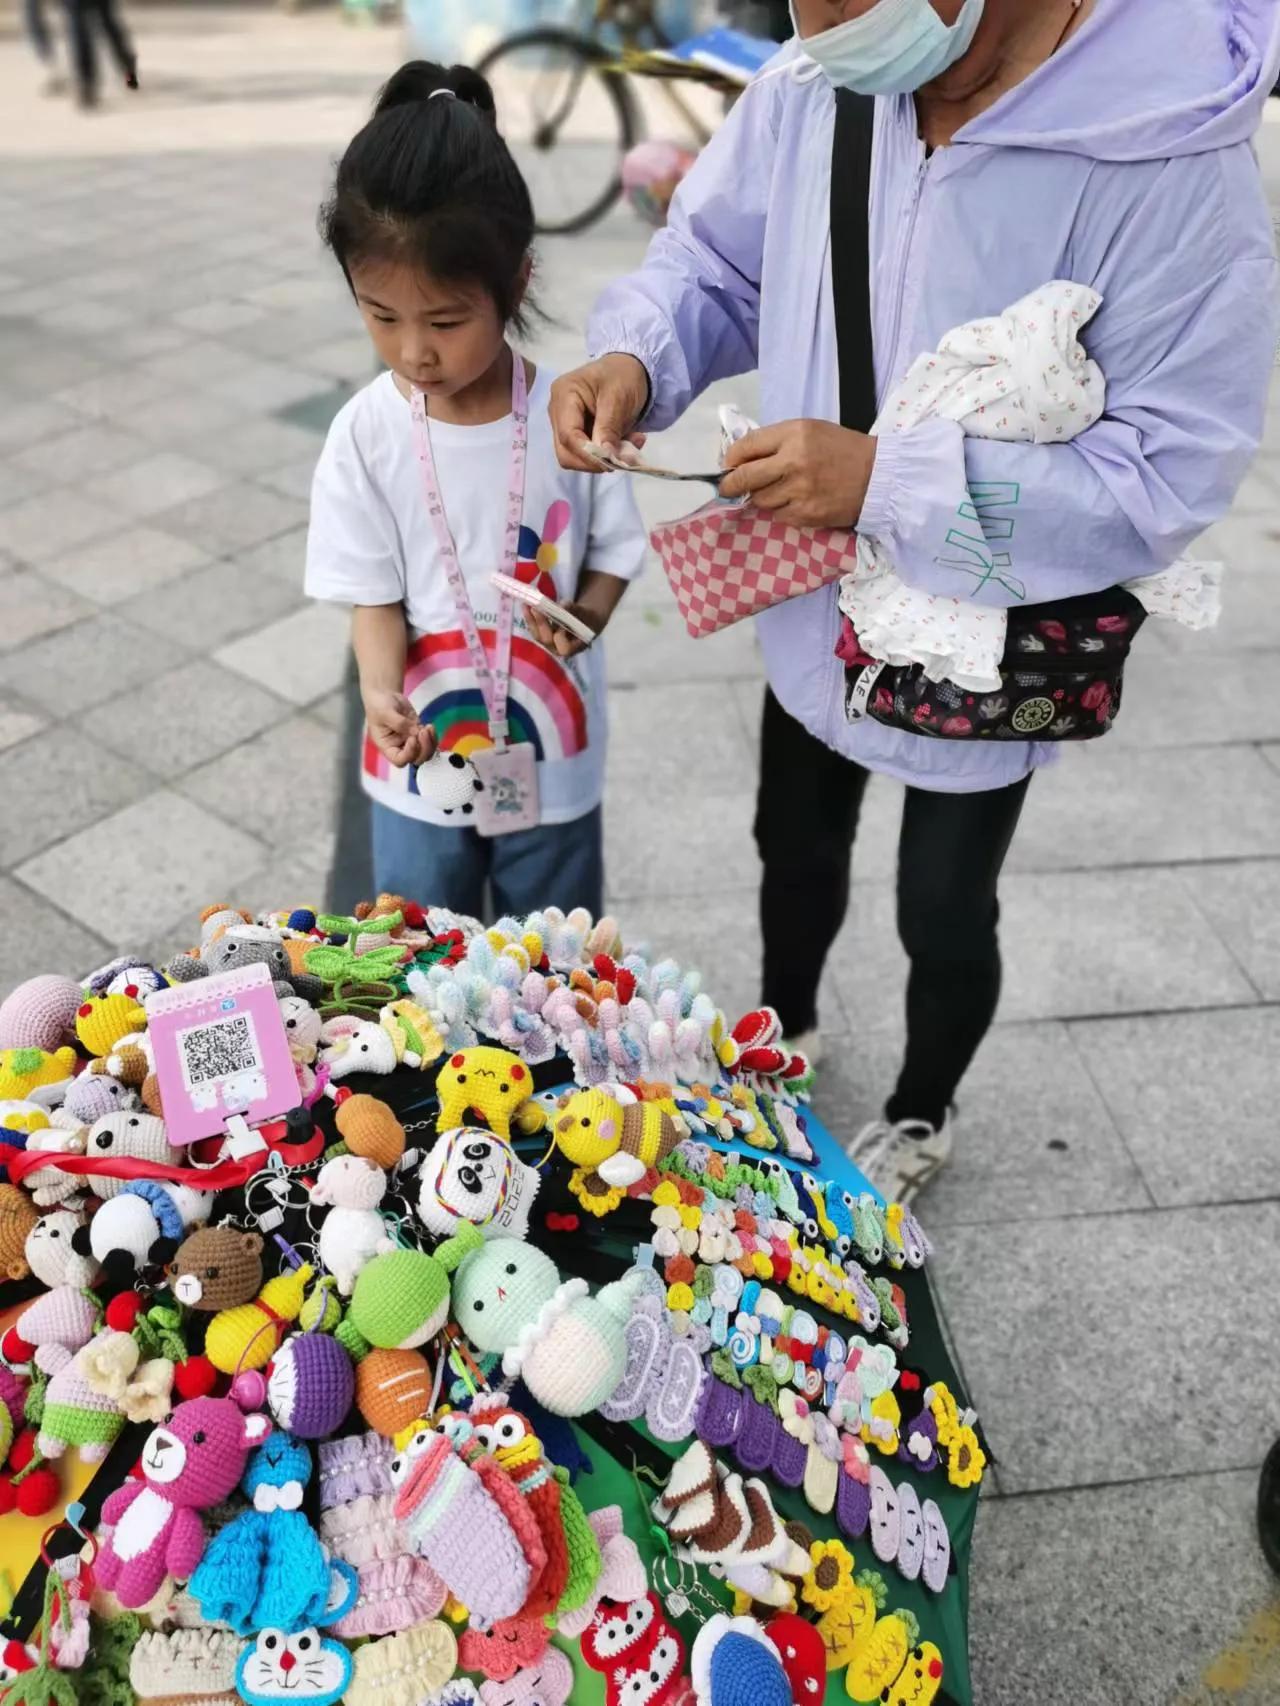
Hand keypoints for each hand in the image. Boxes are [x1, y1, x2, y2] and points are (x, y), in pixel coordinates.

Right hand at [363, 688, 436, 768]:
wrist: (385, 695)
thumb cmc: (378, 705)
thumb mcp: (384, 712)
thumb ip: (399, 723)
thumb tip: (416, 731)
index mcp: (387, 746)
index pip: (400, 760)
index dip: (409, 753)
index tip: (412, 738)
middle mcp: (399, 747)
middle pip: (416, 759)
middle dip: (423, 748)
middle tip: (422, 731)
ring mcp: (410, 741)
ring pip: (425, 752)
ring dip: (430, 743)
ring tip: (427, 728)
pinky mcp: (418, 733)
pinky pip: (429, 742)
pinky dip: (433, 736)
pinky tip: (430, 726)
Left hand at [526, 600, 603, 659]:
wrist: (584, 621)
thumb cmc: (588, 619)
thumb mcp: (586, 614)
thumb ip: (575, 611)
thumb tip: (562, 606)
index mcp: (574, 647)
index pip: (564, 648)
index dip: (561, 636)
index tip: (560, 624)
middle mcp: (559, 649)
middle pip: (547, 640)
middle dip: (541, 624)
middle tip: (536, 608)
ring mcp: (549, 644)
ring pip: (537, 635)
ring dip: (531, 620)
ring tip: (526, 605)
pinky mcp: (542, 637)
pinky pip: (534, 629)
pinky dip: (529, 618)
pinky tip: (525, 607)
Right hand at [550, 354, 650, 472]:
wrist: (629, 368)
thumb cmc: (622, 375)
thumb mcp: (619, 398)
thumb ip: (609, 427)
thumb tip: (605, 457)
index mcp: (564, 394)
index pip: (568, 435)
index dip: (588, 454)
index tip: (612, 462)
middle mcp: (557, 411)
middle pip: (565, 451)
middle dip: (594, 461)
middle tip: (624, 457)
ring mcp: (564, 423)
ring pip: (575, 457)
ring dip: (602, 459)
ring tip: (629, 446)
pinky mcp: (575, 433)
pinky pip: (585, 454)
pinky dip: (605, 455)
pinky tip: (624, 443)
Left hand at [718, 420, 876, 527]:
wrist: (877, 476)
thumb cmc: (841, 450)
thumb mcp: (810, 431)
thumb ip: (776, 442)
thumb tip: (741, 460)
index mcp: (794, 434)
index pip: (747, 446)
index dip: (731, 458)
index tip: (728, 466)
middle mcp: (793, 462)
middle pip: (744, 477)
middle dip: (730, 484)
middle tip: (727, 488)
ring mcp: (799, 491)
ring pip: (759, 500)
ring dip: (761, 497)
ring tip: (777, 491)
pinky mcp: (805, 514)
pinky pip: (777, 516)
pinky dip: (780, 511)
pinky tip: (794, 502)